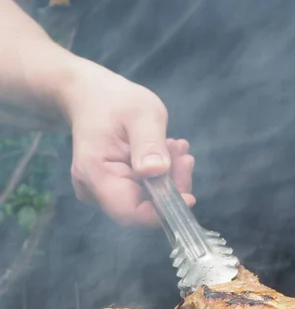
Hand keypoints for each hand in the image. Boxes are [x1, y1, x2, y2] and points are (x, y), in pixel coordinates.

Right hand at [59, 60, 194, 226]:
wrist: (91, 96)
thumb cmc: (114, 101)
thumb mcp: (141, 113)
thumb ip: (149, 143)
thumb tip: (157, 171)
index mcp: (94, 173)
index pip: (129, 212)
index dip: (161, 212)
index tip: (189, 196)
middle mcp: (94, 190)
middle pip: (142, 208)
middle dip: (171, 185)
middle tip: (183, 154)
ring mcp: (103, 192)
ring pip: (148, 200)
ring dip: (170, 177)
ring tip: (176, 146)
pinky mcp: (115, 188)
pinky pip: (145, 191)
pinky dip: (162, 174)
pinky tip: (168, 150)